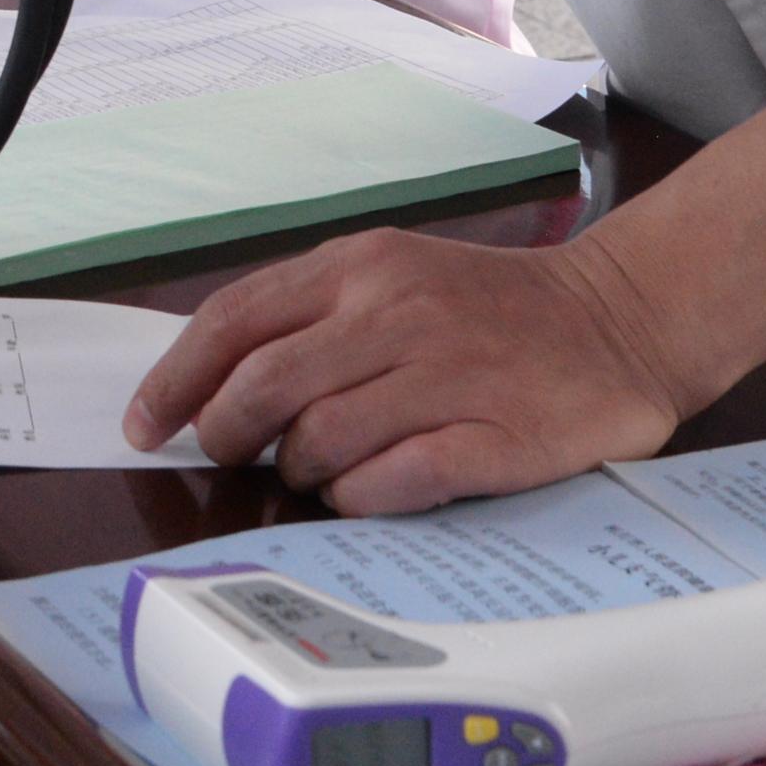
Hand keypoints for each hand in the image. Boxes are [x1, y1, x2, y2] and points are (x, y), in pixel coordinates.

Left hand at [124, 229, 701, 513]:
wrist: (621, 318)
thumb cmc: (491, 310)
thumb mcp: (395, 276)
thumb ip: (312, 316)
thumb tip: (214, 379)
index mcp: (361, 267)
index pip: (234, 319)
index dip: (176, 378)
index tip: (144, 423)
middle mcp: (396, 313)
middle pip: (262, 386)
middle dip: (226, 434)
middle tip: (230, 458)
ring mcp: (447, 374)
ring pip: (320, 440)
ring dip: (300, 472)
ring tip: (322, 472)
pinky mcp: (494, 437)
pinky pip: (390, 482)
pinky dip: (360, 498)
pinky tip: (369, 492)